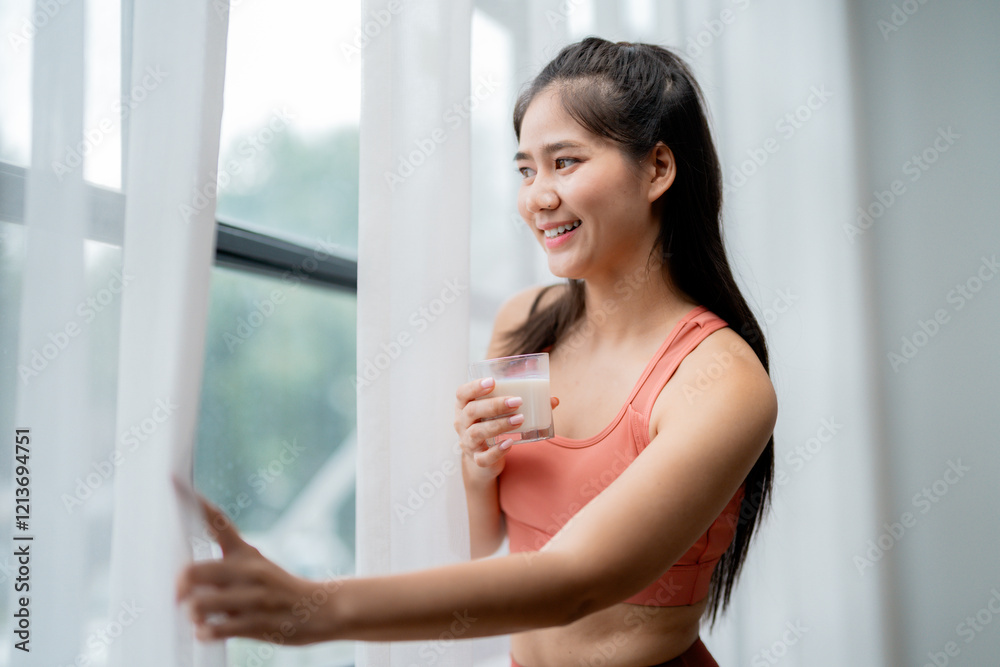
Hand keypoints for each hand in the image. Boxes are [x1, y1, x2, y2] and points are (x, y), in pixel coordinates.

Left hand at [175, 491, 345, 643]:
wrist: (319, 609)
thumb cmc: (277, 588)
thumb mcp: (255, 565)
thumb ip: (222, 564)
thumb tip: (182, 572)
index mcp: (245, 552)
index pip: (218, 522)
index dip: (197, 504)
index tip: (175, 481)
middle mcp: (248, 570)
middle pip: (194, 571)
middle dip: (179, 587)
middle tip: (178, 597)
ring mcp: (253, 597)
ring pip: (200, 605)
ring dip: (193, 614)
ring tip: (198, 618)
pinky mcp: (257, 623)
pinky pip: (215, 629)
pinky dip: (205, 632)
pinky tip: (209, 631)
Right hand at [454, 377, 558, 482]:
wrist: (484, 459)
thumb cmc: (493, 426)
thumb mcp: (501, 414)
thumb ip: (523, 405)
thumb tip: (553, 400)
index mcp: (464, 407)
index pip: (462, 394)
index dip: (474, 386)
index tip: (493, 381)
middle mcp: (462, 424)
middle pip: (471, 411)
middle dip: (494, 405)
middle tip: (517, 401)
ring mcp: (468, 443)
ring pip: (477, 433)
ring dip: (499, 424)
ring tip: (519, 419)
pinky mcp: (478, 460)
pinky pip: (484, 457)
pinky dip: (497, 450)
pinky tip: (510, 443)